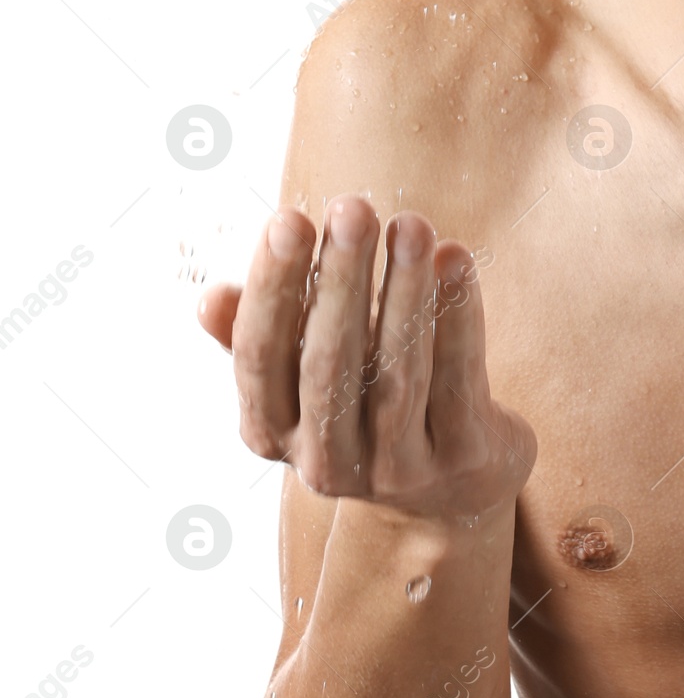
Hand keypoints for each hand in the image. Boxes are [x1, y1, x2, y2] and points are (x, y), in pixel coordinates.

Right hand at [197, 195, 535, 519]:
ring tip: (412, 225)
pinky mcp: (461, 458)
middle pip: (327, 365)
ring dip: (404, 292)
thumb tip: (209, 298)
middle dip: (340, 280)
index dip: (270, 289)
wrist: (450, 490)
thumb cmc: (364, 403)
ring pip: (397, 375)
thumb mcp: (306, 376)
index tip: (286, 217)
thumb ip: (265, 335)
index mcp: (273, 432)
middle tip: (352, 207)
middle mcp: (326, 461)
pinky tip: (457, 261)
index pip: (259, 358)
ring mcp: (396, 467)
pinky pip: (459, 381)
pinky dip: (459, 319)